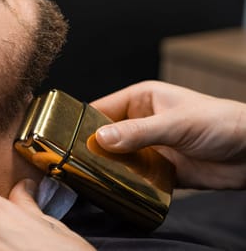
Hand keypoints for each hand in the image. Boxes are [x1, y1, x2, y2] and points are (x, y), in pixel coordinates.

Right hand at [91, 80, 245, 189]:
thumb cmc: (221, 122)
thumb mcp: (176, 124)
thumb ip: (138, 132)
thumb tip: (100, 138)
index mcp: (141, 99)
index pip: (101, 107)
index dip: (83, 122)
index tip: (66, 139)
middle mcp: (141, 121)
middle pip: (106, 135)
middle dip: (93, 148)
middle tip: (76, 162)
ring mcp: (149, 146)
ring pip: (117, 157)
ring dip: (108, 167)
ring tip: (92, 177)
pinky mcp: (158, 169)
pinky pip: (134, 175)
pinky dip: (125, 181)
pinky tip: (117, 187)